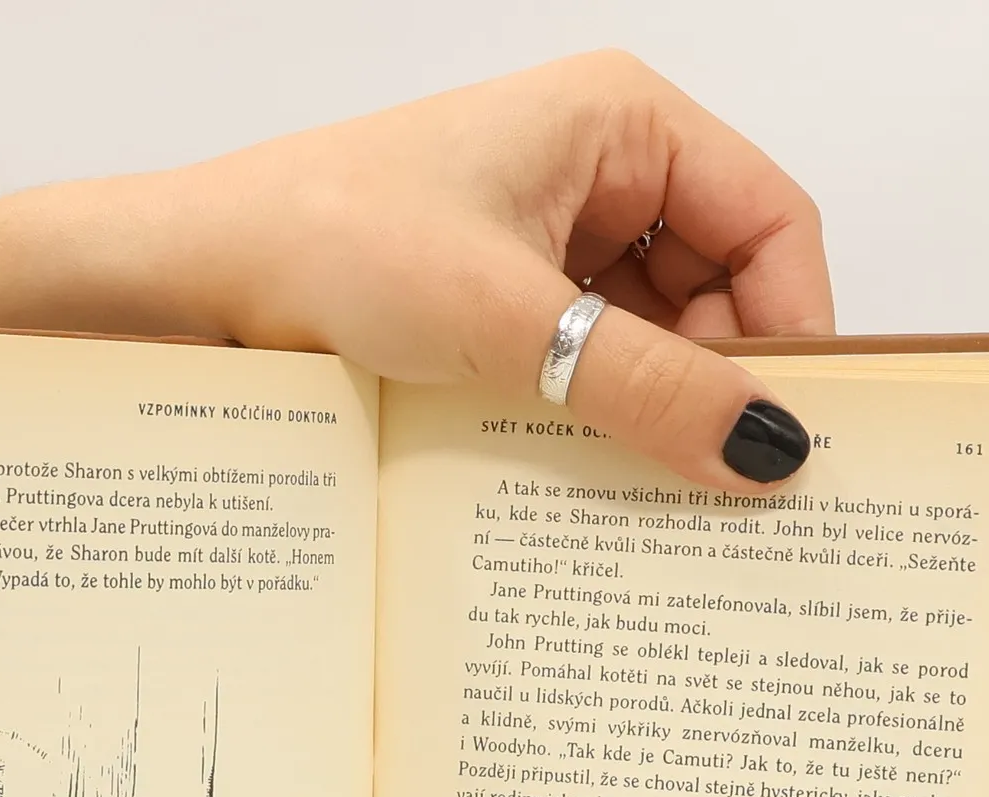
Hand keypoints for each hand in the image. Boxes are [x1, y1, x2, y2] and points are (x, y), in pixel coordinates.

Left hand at [161, 51, 832, 486]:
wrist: (195, 278)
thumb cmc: (330, 244)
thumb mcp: (510, 325)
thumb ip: (647, 390)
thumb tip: (769, 452)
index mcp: (621, 120)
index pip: (771, 222)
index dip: (792, 329)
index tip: (786, 437)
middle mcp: (598, 168)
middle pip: (722, 288)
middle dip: (717, 382)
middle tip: (714, 485)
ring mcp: (552, 236)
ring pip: (657, 336)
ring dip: (653, 408)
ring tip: (638, 484)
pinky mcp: (509, 298)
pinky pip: (593, 362)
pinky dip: (598, 416)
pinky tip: (582, 468)